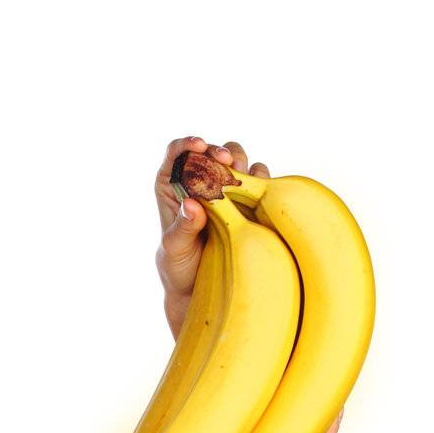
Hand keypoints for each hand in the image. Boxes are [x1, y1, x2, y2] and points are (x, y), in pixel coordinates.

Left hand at [155, 134, 271, 340]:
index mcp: (172, 185)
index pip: (176, 154)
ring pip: (238, 161)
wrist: (200, 289)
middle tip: (226, 162)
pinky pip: (258, 180)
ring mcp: (225, 190)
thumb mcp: (174, 249)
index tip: (198, 145)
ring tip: (241, 181)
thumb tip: (192, 205)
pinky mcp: (247, 201)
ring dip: (242, 165)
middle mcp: (199, 182)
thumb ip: (181, 227)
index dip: (187, 144)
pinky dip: (261, 180)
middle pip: (211, 153)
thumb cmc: (178, 268)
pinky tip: (259, 192)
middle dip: (220, 152)